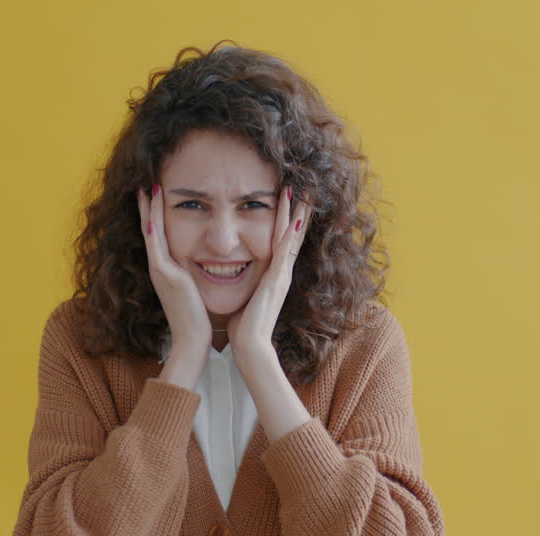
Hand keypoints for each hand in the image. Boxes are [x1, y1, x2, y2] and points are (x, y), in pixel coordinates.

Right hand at [137, 183, 211, 361]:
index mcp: (165, 269)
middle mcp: (158, 267)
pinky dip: (154, 229)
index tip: (153, 193)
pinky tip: (152, 213)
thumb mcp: (191, 290)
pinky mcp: (166, 276)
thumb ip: (190, 276)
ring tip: (146, 187)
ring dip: (148, 209)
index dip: (153, 213)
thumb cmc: (196, 318)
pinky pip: (157, 247)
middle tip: (143, 182)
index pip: (157, 234)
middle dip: (146, 205)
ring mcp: (160, 271)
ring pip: (151, 232)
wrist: (193, 339)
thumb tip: (199, 265)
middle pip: (149, 228)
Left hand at [227, 185, 311, 366]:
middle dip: (300, 209)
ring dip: (299, 213)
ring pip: (292, 236)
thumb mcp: (246, 295)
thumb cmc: (244, 325)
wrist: (250, 345)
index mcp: (274, 273)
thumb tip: (233, 272)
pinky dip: (291, 233)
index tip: (290, 197)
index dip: (288, 218)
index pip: (283, 239)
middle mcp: (282, 271)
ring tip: (304, 191)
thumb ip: (246, 282)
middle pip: (294, 233)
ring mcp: (282, 275)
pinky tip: (295, 217)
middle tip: (306, 186)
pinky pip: (285, 251)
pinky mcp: (277, 280)